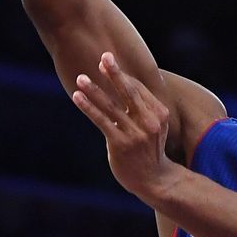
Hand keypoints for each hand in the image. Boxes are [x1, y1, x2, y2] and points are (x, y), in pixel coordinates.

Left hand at [71, 52, 174, 199]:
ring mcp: (135, 133)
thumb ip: (142, 107)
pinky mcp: (121, 144)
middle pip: (128, 92)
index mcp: (159, 113)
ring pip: (111, 106)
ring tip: (81, 77)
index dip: (121, 75)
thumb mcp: (154, 126)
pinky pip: (102, 121)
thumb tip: (125, 83)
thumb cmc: (150, 150)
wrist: (155, 179)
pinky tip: (77, 97)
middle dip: (114, 73)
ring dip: (95, 90)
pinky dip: (88, 107)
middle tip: (103, 56)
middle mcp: (149, 121)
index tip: (107, 60)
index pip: (137, 88)